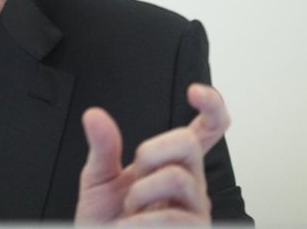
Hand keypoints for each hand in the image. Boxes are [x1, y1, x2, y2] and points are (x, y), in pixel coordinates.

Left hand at [74, 83, 229, 224]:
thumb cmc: (107, 225)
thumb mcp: (98, 183)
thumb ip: (102, 148)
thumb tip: (95, 116)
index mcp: (171, 165)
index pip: (205, 131)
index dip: (211, 106)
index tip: (195, 91)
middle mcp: (190, 185)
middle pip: (188, 143)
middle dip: (152, 152)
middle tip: (134, 177)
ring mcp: (196, 212)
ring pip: (178, 178)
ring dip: (142, 194)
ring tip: (131, 214)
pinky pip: (173, 217)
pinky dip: (142, 224)